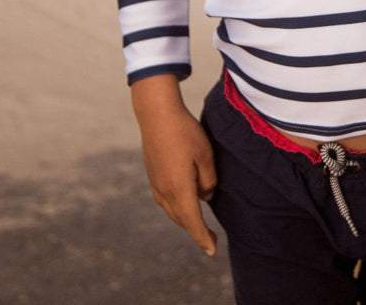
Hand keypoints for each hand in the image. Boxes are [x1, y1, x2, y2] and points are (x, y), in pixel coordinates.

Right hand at [131, 75, 218, 254]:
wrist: (156, 114)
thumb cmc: (185, 132)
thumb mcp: (205, 154)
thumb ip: (209, 180)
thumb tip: (206, 197)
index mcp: (179, 189)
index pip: (193, 222)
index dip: (203, 238)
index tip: (213, 250)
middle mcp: (164, 192)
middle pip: (182, 220)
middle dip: (196, 231)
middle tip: (212, 240)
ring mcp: (156, 184)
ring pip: (172, 211)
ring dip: (186, 220)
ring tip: (199, 223)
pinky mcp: (152, 176)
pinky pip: (166, 201)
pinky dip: (177, 207)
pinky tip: (184, 202)